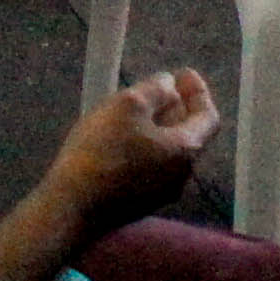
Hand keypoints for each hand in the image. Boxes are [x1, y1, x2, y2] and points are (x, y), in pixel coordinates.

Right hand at [45, 69, 220, 235]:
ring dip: (160, 127)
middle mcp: (181, 176)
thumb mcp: (129, 105)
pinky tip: (123, 138)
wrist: (71, 208)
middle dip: (178, 108)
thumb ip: (155, 90)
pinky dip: (146, 145)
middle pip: (189, 136)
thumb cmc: (103, 151)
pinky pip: (151, 167)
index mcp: (186, 150)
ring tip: (139, 110)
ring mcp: (160, 194)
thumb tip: (170, 85)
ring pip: (168, 152)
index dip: (198, 92)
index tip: (183, 73)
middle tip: (161, 88)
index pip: (208, 117)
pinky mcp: (138, 204)